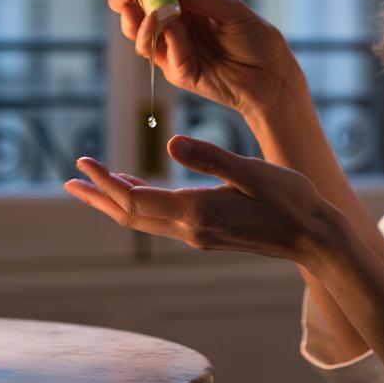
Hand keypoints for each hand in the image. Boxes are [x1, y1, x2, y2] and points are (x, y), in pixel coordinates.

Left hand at [64, 134, 344, 266]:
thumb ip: (210, 158)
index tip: (83, 162)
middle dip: (98, 197)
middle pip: (130, 216)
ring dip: (115, 202)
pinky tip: (137, 189)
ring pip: (143, 220)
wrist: (313, 237)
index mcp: (196, 212)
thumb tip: (171, 145)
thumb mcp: (251, 171)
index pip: (135, 200)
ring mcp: (198, 234)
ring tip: (92, 186)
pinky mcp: (207, 233)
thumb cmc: (289, 200)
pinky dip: (141, 204)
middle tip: (70, 180)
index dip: (105, 183)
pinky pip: (161, 220)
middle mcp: (190, 229)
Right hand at [107, 0, 301, 115]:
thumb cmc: (257, 40)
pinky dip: (165, 37)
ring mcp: (173, 51)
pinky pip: (163, 54)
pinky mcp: (179, 73)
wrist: (274, 76)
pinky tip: (174, 25)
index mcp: (183, 6)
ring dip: (140, 19)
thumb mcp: (231, 10)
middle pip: (131, 10)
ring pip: (137, 34)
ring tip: (157, 8)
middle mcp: (172, 27)